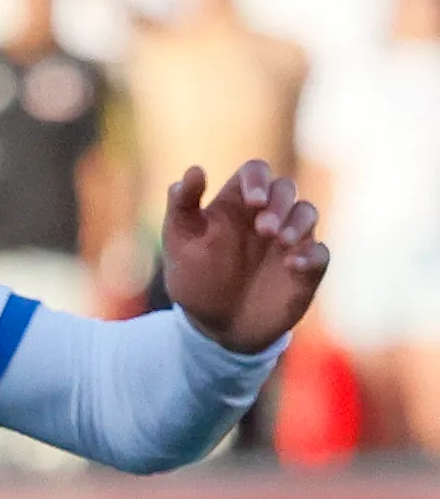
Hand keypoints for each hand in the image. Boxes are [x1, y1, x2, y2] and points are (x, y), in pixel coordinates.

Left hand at [160, 161, 327, 354]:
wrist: (213, 327)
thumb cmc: (195, 278)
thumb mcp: (179, 243)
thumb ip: (182, 207)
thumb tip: (194, 170)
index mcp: (236, 204)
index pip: (255, 171)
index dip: (258, 180)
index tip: (253, 201)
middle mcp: (267, 215)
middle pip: (285, 188)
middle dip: (279, 204)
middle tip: (264, 229)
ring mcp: (289, 240)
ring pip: (307, 213)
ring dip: (298, 223)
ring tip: (279, 241)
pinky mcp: (305, 267)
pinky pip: (319, 253)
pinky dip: (310, 256)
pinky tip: (292, 265)